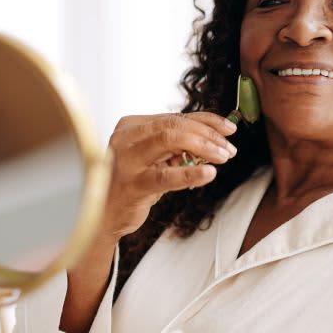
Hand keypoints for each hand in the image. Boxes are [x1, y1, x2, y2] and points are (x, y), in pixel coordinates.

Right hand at [100, 112, 236, 242]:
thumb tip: (216, 137)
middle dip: (208, 134)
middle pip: (175, 125)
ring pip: (169, 139)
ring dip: (203, 147)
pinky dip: (191, 173)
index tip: (229, 129)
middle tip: (229, 148)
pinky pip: (165, 176)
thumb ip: (177, 145)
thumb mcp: (154, 159)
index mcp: (132, 125)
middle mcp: (126, 137)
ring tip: (223, 157)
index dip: (207, 121)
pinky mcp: (131, 184)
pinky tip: (209, 173)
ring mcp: (126, 160)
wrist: (103, 216)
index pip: (175, 116)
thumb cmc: (132, 184)